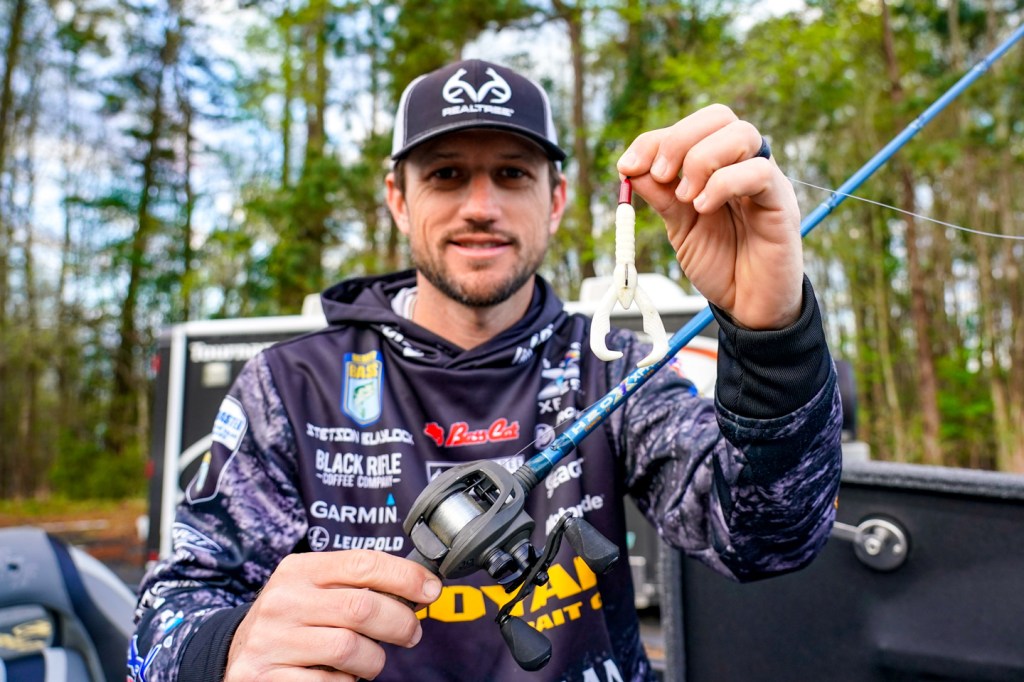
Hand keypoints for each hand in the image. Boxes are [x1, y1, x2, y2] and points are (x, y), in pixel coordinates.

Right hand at [225, 550, 441, 680]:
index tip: (430, 589)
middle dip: (400, 622)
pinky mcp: (265, 678)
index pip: (363, 562)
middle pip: (362, 607)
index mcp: (299, 570)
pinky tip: (341, 676)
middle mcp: (283, 601)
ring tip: (371, 660)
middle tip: (411, 633)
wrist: (237, 654)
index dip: (405, 576)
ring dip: (374, 660)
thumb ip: (356, 583)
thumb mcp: (314, 588)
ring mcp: (272, 641)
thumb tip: (418, 586)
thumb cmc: (292, 618)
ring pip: (350, 648)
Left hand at [617, 104, 802, 329]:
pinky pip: (759, 172)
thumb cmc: (720, 262)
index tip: (628, 166)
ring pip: (742, 133)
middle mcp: (742, 164)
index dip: (654, 139)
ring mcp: (764, 179)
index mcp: (716, 165)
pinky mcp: (781, 202)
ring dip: (702, 159)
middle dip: (679, 139)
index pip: (690, 128)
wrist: (747, 304)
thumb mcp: (679, 227)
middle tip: (660, 176)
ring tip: (686, 198)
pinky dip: (724, 183)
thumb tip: (630, 168)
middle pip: (718, 116)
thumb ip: (661, 196)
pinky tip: (704, 207)